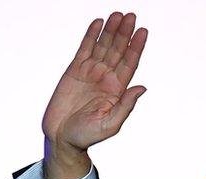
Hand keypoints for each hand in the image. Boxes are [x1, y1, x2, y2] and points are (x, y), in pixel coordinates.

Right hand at [42, 12, 147, 178]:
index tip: (143, 31)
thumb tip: (142, 88)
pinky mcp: (74, 71)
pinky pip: (84, 49)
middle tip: (131, 16)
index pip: (130, 63)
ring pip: (103, 46)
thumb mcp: (111, 124)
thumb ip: (126, 105)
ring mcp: (90, 73)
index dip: (136, 47)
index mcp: (117, 90)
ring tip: (118, 15)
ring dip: (111, 31)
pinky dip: (91, 36)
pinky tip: (98, 23)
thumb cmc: (87, 135)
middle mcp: (106, 78)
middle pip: (118, 50)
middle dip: (125, 33)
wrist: (62, 137)